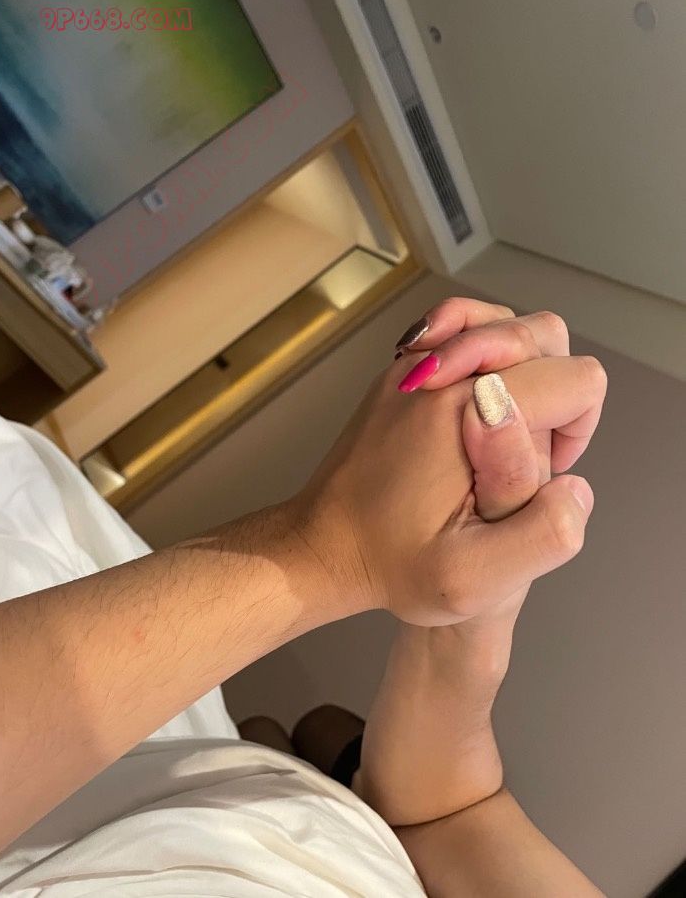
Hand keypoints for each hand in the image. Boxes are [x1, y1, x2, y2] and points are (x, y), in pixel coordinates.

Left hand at [294, 299, 605, 626]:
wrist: (324, 546)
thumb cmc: (392, 564)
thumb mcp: (474, 579)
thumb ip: (545, 533)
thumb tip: (574, 484)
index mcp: (468, 412)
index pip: (576, 381)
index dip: (577, 430)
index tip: (543, 472)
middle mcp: (440, 370)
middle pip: (546, 337)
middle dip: (557, 391)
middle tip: (527, 450)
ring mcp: (415, 363)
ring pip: (506, 323)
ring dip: (525, 366)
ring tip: (504, 427)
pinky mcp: (401, 372)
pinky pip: (459, 327)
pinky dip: (483, 347)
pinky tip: (476, 392)